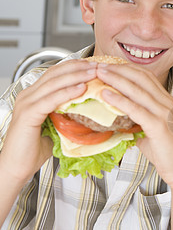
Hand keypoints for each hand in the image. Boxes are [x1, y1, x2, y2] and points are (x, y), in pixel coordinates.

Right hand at [0, 59, 97, 181]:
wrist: (16, 167)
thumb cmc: (35, 150)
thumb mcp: (57, 126)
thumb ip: (69, 113)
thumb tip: (91, 108)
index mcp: (35, 95)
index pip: (56, 73)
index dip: (76, 66)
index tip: (95, 64)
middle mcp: (29, 95)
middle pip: (56, 73)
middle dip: (79, 67)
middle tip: (98, 65)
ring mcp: (27, 103)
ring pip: (55, 83)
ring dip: (77, 76)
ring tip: (94, 72)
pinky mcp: (28, 114)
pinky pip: (51, 99)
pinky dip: (67, 92)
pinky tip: (81, 88)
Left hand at [96, 63, 172, 227]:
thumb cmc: (166, 151)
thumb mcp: (149, 129)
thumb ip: (135, 119)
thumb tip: (113, 117)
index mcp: (165, 100)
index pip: (145, 76)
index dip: (125, 68)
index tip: (108, 64)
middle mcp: (165, 103)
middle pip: (140, 77)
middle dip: (118, 69)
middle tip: (99, 64)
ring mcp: (163, 113)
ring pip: (137, 90)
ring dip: (116, 79)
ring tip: (99, 73)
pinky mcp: (158, 126)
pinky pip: (136, 109)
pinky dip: (119, 100)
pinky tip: (106, 95)